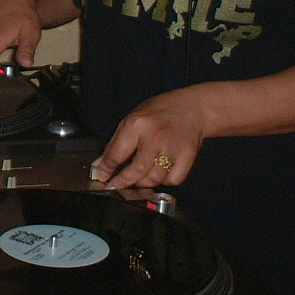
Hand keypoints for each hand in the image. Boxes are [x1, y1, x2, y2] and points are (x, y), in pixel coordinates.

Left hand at [89, 89, 208, 189]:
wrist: (194, 108)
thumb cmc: (162, 111)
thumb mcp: (133, 118)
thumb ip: (116, 143)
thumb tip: (100, 165)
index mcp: (137, 124)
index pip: (116, 154)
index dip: (106, 169)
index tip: (102, 176)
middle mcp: (155, 136)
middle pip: (136, 172)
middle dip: (122, 182)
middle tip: (116, 186)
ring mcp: (172, 148)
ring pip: (153, 180)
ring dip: (143, 182)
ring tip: (139, 175)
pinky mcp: (187, 157)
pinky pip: (172, 180)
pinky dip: (164, 181)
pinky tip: (160, 171)